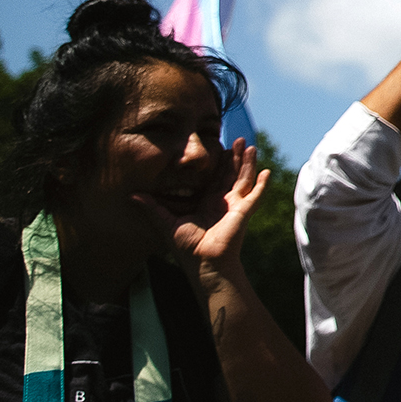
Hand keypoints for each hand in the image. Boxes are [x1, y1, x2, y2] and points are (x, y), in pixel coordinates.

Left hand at [137, 138, 264, 282]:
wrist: (203, 262)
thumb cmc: (186, 247)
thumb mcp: (166, 222)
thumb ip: (153, 207)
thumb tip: (132, 195)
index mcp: (207, 202)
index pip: (215, 177)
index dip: (218, 162)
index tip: (220, 146)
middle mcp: (223, 202)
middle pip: (232, 174)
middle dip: (235, 157)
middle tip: (238, 139)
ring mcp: (235, 206)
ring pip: (244, 179)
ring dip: (248, 163)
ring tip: (250, 146)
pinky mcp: (243, 211)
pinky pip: (256, 195)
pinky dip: (263, 184)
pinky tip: (268, 172)